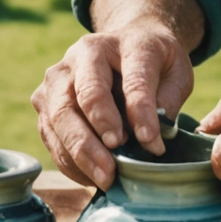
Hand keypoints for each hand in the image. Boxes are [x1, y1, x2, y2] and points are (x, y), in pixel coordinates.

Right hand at [32, 29, 193, 189]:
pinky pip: (50, 134)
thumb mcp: (175, 72)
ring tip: (104, 179)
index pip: (132, 80)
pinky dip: (69, 160)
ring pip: (58, 119)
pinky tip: (90, 176)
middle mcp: (82, 54)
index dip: (141, 113)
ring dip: (79, 155)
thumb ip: (168, 99)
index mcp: (122, 42)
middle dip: (94, 139)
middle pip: (81, 98)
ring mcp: (58, 77)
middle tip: (112, 170)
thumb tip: (151, 137)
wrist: (124, 45)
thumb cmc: (152, 63)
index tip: (152, 144)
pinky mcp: (45, 100)